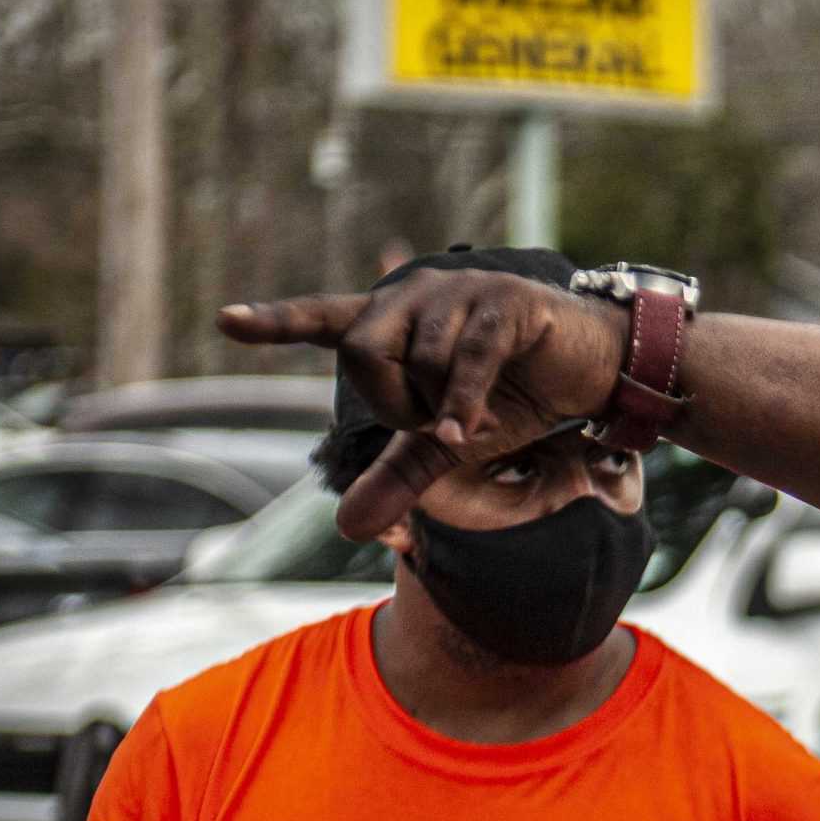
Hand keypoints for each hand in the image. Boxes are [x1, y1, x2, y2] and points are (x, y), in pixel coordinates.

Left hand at [216, 269, 628, 537]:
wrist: (593, 370)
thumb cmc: (517, 395)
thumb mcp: (450, 442)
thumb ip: (399, 474)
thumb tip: (346, 528)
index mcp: (396, 319)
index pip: (325, 318)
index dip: (275, 321)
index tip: (225, 320)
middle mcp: (418, 295)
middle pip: (361, 351)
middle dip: (392, 403)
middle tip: (435, 421)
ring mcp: (460, 292)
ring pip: (415, 361)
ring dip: (443, 408)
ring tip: (479, 414)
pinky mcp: (502, 303)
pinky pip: (462, 361)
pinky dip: (463, 406)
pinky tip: (474, 431)